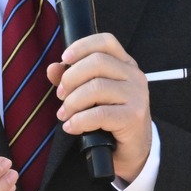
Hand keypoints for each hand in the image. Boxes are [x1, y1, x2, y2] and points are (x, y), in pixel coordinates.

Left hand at [49, 32, 151, 179]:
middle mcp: (135, 76)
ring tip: (65, 114)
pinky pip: (99, 114)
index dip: (82, 46)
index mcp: (126, 65)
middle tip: (61, 96)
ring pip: (96, 88)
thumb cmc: (111, 118)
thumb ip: (72, 79)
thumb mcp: (91, 95)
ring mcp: (137, 96)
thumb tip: (52, 68)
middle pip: (97, 62)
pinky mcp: (134, 117)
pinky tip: (72, 127)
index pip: (106, 42)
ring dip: (72, 102)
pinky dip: (79, 121)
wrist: (134, 149)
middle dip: (71, 78)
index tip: (64, 59)